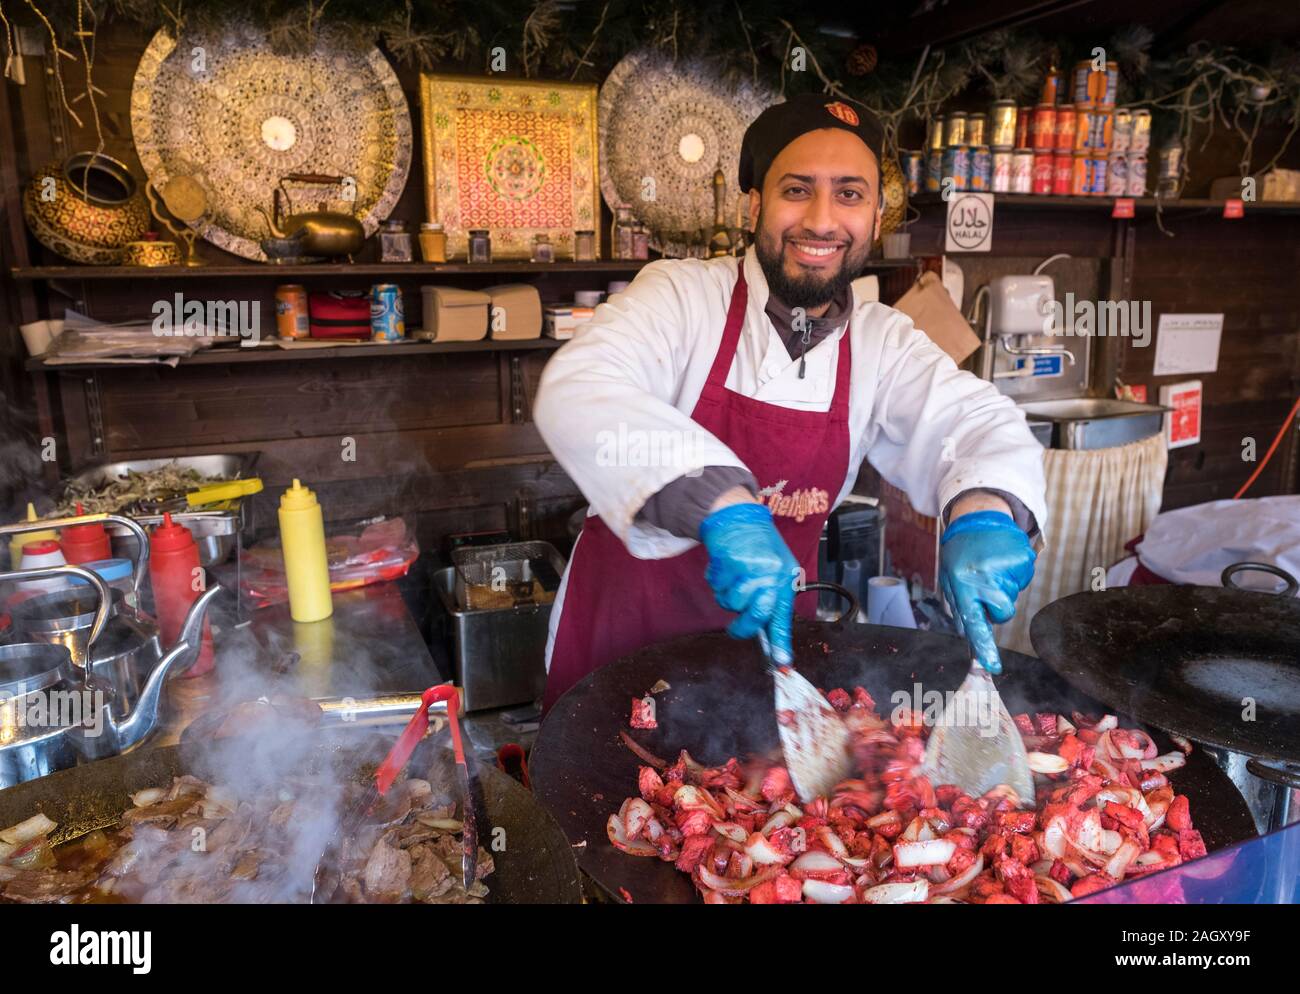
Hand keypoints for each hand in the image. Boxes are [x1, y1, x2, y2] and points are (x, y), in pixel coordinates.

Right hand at [698, 501, 797, 663]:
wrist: (738, 517)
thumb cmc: (759, 546)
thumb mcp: (777, 569)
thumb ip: (773, 600)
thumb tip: (768, 634)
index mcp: (785, 578)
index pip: (783, 616)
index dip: (781, 642)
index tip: (782, 662)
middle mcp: (770, 575)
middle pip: (753, 616)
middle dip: (743, 623)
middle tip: (737, 621)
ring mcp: (749, 568)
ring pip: (730, 603)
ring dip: (727, 594)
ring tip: (734, 575)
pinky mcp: (729, 561)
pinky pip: (717, 586)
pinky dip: (716, 579)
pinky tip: (725, 564)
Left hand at [938, 510, 1035, 674]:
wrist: (979, 519)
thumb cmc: (962, 554)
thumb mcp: (950, 579)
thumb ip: (961, 607)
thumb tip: (970, 636)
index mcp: (961, 584)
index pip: (974, 622)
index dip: (984, 646)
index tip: (992, 666)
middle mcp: (983, 577)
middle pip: (1003, 613)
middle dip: (997, 606)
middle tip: (986, 585)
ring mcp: (1005, 567)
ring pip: (1013, 597)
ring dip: (1004, 587)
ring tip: (992, 567)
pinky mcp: (1023, 559)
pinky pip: (1024, 581)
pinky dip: (1016, 575)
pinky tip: (1003, 560)